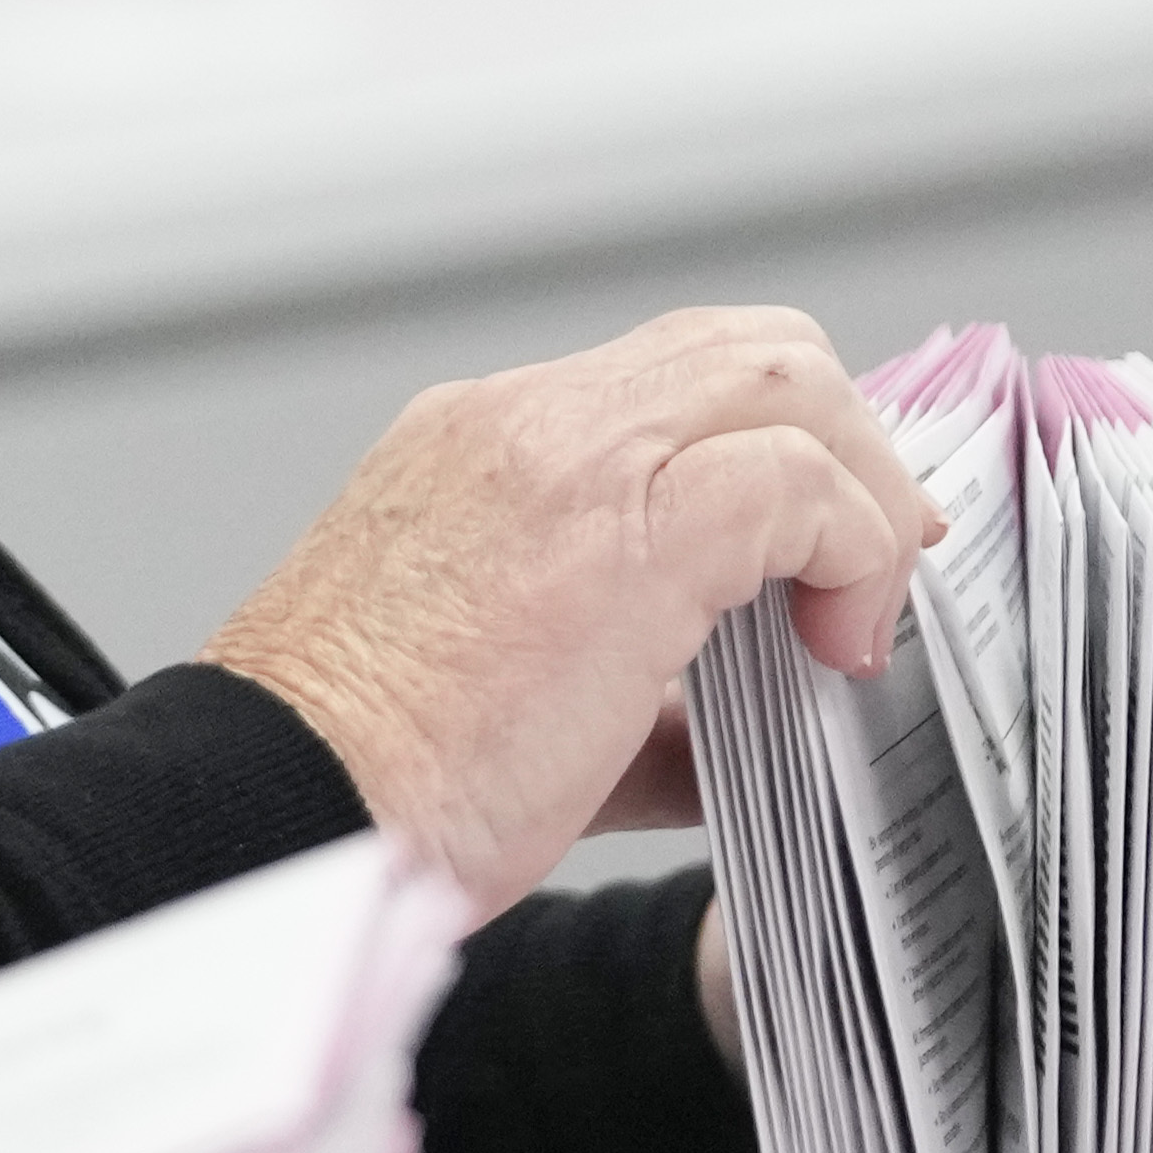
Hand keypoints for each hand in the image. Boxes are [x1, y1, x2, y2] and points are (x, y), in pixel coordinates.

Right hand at [200, 307, 941, 907]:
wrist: (279, 805)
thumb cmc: (355, 782)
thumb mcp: (492, 694)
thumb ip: (624, 685)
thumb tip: (723, 728)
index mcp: (473, 447)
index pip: (672, 380)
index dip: (781, 442)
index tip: (825, 542)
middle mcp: (519, 423)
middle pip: (746, 347)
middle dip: (845, 445)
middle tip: (873, 560)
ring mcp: (567, 456)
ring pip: (785, 376)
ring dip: (859, 492)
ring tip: (859, 610)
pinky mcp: (629, 526)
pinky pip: (801, 483)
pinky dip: (855, 553)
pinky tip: (837, 648)